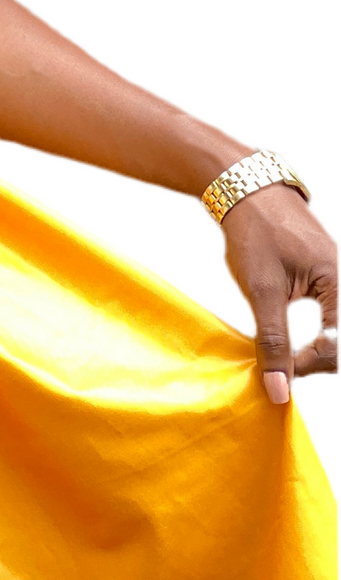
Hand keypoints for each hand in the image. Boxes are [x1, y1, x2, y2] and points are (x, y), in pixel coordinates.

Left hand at [221, 185, 337, 403]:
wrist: (249, 192)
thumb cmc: (257, 233)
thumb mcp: (261, 291)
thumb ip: (272, 340)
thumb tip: (278, 387)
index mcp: (340, 284)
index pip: (339, 345)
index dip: (310, 366)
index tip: (280, 373)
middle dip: (316, 360)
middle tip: (283, 368)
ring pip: (339, 331)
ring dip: (317, 349)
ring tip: (288, 357)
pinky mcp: (330, 279)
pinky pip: (334, 316)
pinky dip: (317, 334)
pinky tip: (296, 342)